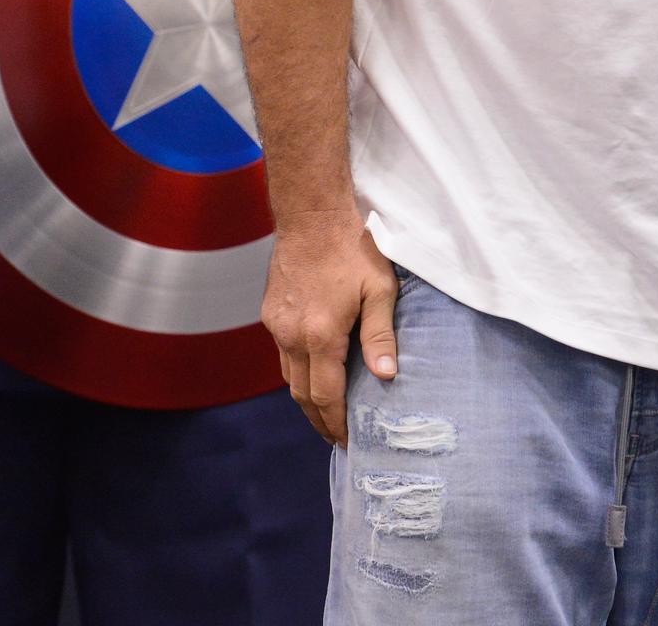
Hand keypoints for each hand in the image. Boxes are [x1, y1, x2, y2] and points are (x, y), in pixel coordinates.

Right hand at [262, 208, 398, 443]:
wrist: (311, 215)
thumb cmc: (353, 247)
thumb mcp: (380, 289)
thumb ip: (381, 335)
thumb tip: (386, 376)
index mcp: (320, 335)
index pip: (325, 397)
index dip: (337, 424)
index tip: (349, 443)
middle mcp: (291, 336)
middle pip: (302, 396)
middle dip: (321, 421)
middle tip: (339, 439)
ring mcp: (277, 325)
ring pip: (289, 377)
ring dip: (308, 399)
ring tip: (330, 414)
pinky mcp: (271, 314)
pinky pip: (283, 355)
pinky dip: (299, 373)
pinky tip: (316, 374)